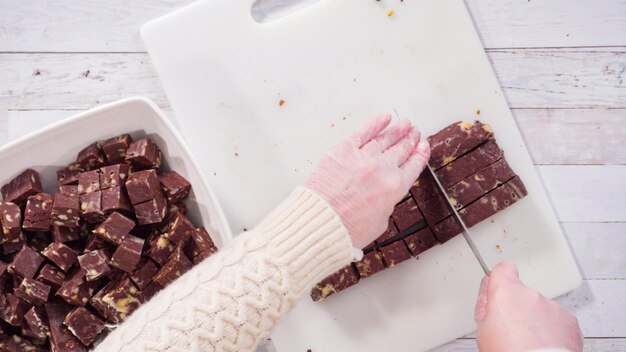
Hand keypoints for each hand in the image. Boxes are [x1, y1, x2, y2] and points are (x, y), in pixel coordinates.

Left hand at [306, 114, 429, 248]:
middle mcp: (381, 170)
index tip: (423, 147)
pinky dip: (375, 124)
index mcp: (394, 188)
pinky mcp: (343, 151)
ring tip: (404, 124)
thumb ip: (386, 205)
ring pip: (385, 139)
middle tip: (414, 133)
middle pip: (401, 150)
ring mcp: (363, 158)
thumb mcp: (379, 224)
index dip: (420, 155)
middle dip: (410, 140)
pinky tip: (384, 118)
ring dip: (397, 130)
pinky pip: (363, 132)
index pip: (413, 167)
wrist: (320, 223)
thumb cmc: (345, 229)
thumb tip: (383, 196)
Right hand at [475, 261, 582, 351]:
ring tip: (530, 341)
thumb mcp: (482, 331)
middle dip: (518, 307)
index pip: (503, 269)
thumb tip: (488, 297)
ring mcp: (552, 307)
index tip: (498, 286)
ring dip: (536, 320)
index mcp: (507, 293)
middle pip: (522, 293)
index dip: (500, 278)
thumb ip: (484, 307)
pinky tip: (544, 344)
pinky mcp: (569, 321)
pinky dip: (553, 330)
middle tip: (512, 329)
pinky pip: (558, 320)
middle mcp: (531, 295)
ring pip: (541, 308)